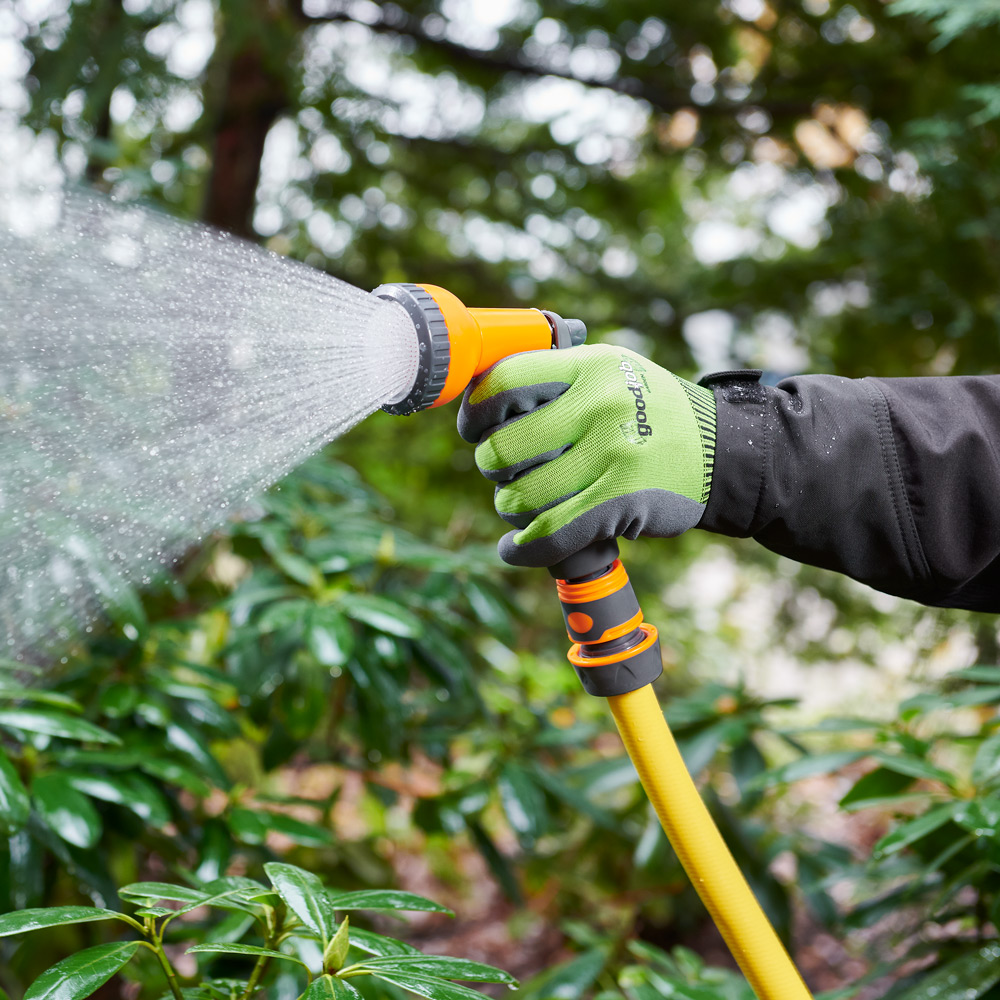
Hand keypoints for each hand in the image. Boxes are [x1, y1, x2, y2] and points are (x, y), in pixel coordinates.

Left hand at [457, 344, 716, 566]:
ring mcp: (612, 455)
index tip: (473, 430)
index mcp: (590, 367)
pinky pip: (552, 533)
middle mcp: (600, 406)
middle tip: (502, 472)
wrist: (722, 451)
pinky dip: (524, 549)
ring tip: (518, 506)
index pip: (506, 382)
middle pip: (506, 446)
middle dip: (493, 467)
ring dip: (510, 508)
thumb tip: (484, 398)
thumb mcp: (612, 370)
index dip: (476, 411)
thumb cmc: (651, 410)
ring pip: (524, 495)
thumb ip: (557, 377)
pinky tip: (514, 549)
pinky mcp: (621, 502)